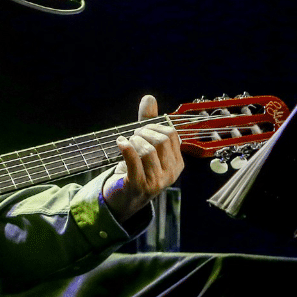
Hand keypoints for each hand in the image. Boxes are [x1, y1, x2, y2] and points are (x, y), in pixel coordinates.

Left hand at [102, 95, 183, 222]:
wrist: (125, 198)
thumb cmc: (137, 169)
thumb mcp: (145, 145)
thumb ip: (148, 122)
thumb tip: (149, 98)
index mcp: (177, 163)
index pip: (171, 134)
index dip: (154, 126)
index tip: (142, 129)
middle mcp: (171, 173)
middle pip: (161, 141)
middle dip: (144, 132)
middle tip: (133, 135)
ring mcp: (157, 181)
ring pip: (147, 150)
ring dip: (133, 141)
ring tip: (126, 143)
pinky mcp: (140, 186)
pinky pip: (134, 162)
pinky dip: (125, 148)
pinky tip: (119, 142)